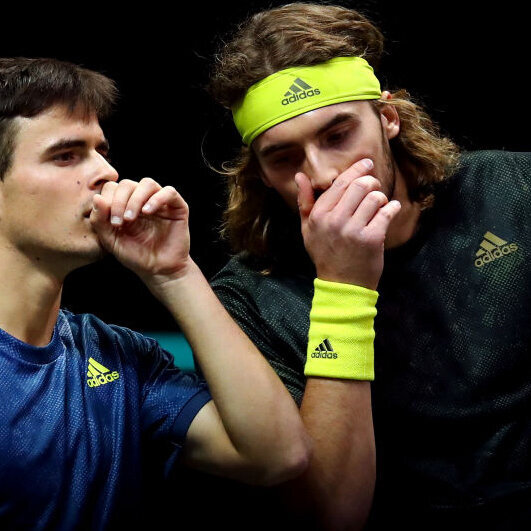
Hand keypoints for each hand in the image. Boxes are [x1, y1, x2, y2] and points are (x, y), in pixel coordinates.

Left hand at [90, 178, 191, 283]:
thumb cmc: (135, 256)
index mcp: (125, 205)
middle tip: (120, 222)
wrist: (159, 270)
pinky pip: (169, 192)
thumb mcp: (110, 240)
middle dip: (120, 201)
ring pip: (147, 183)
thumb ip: (99, 220)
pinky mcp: (177, 207)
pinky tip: (148, 211)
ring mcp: (160, 202)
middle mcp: (142, 200)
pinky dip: (157, 199)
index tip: (111, 223)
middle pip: (128, 184)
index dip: (109, 200)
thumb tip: (97, 197)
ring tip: (132, 218)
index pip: (113, 187)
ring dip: (136, 199)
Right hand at [296, 158, 400, 289]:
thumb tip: (300, 176)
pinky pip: (387, 212)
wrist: (342, 284)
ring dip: (381, 198)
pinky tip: (390, 212)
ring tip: (378, 206)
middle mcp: (334, 220)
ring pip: (375, 197)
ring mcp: (353, 230)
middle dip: (371, 183)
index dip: (356, 170)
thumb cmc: (325, 254)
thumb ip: (304, 202)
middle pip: (360, 185)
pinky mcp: (372, 239)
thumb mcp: (308, 229)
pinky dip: (392, 209)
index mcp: (319, 215)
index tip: (367, 164)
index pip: (340, 183)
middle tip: (374, 188)